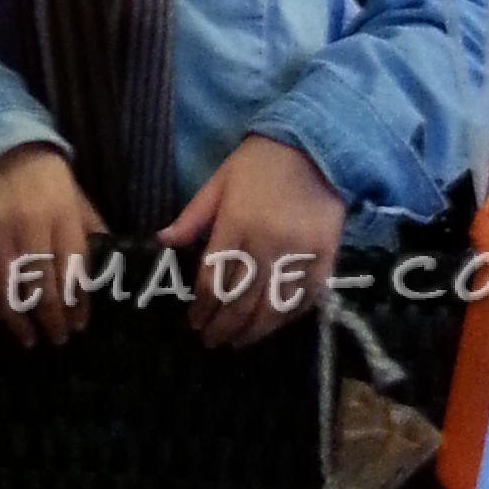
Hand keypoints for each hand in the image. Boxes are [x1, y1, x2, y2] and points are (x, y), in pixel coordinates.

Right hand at [0, 144, 106, 346]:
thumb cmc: (43, 172)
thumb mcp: (75, 194)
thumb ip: (90, 228)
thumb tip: (109, 265)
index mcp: (62, 216)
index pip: (73, 272)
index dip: (77, 305)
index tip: (79, 326)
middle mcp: (30, 227)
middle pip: (42, 288)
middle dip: (52, 321)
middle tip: (57, 340)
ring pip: (9, 290)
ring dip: (20, 322)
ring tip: (29, 339)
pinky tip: (0, 316)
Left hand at [158, 136, 347, 348]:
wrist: (313, 145)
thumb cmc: (258, 163)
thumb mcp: (218, 182)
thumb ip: (192, 217)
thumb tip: (162, 242)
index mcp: (236, 223)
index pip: (214, 280)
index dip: (202, 308)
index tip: (194, 323)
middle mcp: (268, 243)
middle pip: (241, 300)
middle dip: (222, 327)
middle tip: (211, 342)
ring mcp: (300, 252)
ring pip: (273, 307)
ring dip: (254, 331)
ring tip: (238, 343)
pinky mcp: (326, 255)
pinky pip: (307, 297)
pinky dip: (289, 317)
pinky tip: (274, 325)